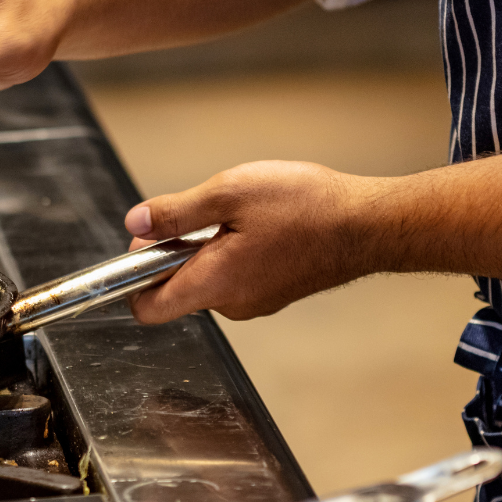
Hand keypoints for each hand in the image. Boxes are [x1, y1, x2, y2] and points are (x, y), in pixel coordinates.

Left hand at [122, 161, 369, 323]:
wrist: (369, 225)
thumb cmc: (306, 208)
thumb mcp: (229, 193)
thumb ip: (176, 212)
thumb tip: (135, 224)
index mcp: (213, 284)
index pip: (148, 308)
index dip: (132, 279)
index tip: (142, 245)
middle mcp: (231, 304)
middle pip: (177, 286)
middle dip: (176, 249)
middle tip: (202, 210)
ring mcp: (255, 302)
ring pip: (208, 277)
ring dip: (208, 246)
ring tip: (240, 212)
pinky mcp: (274, 292)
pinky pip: (236, 275)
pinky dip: (234, 250)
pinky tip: (261, 223)